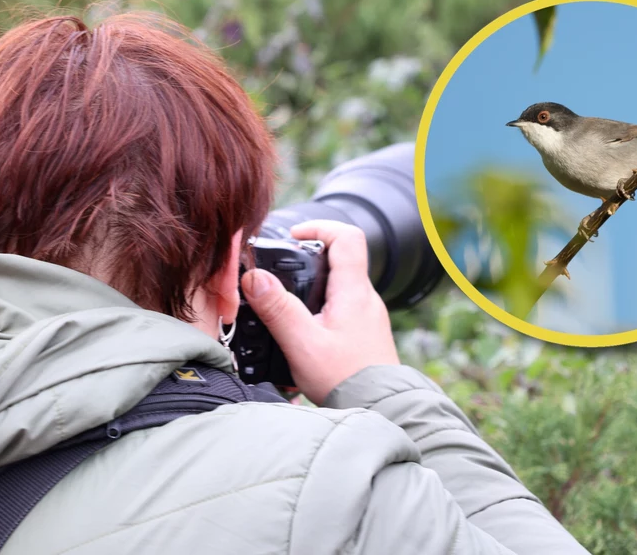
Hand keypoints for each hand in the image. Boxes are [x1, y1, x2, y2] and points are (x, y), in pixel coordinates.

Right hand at [240, 220, 399, 404]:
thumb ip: (278, 310)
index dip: (319, 226)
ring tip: (288, 303)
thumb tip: (255, 277)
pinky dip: (322, 306)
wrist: (382, 410)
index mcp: (354, 292)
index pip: (347, 236)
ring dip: (315, 284)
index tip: (293, 237)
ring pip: (341, 284)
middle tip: (281, 271)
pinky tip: (305, 329)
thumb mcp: (302, 344)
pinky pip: (344, 306)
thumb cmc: (346, 380)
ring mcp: (369, 316)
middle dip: (309, 257)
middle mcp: (366, 298)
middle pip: (341, 258)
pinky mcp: (366, 333)